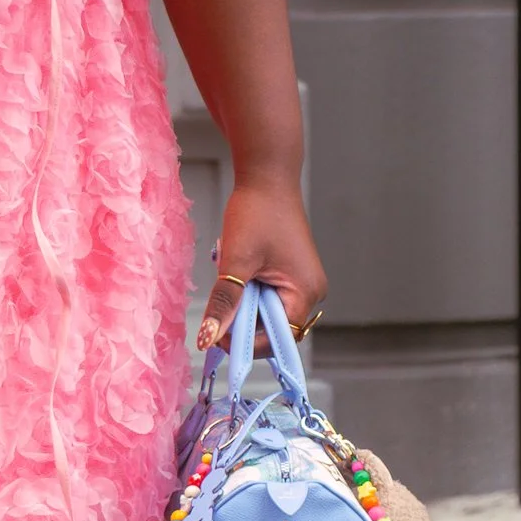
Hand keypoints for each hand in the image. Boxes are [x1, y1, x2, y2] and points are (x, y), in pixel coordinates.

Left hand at [197, 172, 326, 352]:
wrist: (266, 177)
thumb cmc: (256, 213)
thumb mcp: (236, 261)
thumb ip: (225, 303)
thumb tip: (210, 338)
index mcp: (305, 292)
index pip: (278, 338)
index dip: (247, 343)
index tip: (215, 336)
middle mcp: (310, 292)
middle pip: (274, 328)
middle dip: (244, 322)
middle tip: (219, 304)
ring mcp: (302, 282)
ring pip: (268, 313)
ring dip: (245, 305)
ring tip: (231, 279)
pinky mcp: (291, 274)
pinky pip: (268, 296)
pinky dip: (249, 292)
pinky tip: (238, 272)